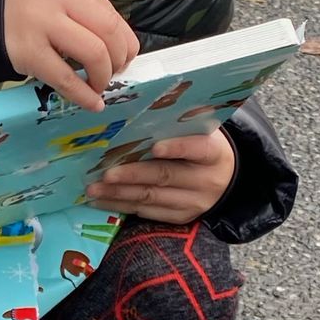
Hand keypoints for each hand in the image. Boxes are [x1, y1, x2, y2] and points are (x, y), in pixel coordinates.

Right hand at [2, 0, 139, 113]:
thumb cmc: (24, 8)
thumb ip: (85, 8)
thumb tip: (123, 45)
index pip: (109, 11)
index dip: (125, 39)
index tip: (126, 55)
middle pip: (108, 30)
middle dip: (119, 57)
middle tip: (114, 71)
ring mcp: (41, 23)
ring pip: (93, 52)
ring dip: (104, 75)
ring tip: (100, 84)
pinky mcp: (28, 52)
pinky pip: (66, 77)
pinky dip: (84, 94)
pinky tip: (93, 103)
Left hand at [89, 129, 236, 224]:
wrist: (226, 180)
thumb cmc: (202, 146)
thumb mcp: (201, 130)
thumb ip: (181, 120)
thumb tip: (148, 101)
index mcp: (213, 153)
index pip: (198, 149)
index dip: (177, 148)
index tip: (155, 147)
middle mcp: (205, 180)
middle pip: (165, 176)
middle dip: (132, 175)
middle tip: (105, 173)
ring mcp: (192, 202)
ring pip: (151, 198)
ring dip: (119, 193)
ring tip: (94, 188)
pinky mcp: (180, 218)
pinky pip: (147, 213)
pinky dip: (122, 206)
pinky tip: (101, 200)